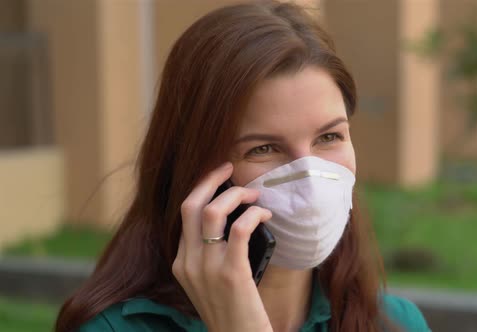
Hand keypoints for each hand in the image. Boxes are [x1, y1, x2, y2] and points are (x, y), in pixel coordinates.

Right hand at [172, 162, 272, 331]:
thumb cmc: (233, 310)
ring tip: (254, 194)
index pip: (185, 213)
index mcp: (181, 262)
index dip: (203, 189)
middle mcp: (188, 262)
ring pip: (213, 211)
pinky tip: (265, 214)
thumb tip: (234, 218)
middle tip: (230, 168)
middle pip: (190, 205)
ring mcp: (207, 269)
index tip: (221, 177)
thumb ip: (212, 254)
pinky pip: (239, 229)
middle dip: (211, 178)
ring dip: (236, 194)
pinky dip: (254, 214)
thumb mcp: (210, 282)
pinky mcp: (231, 273)